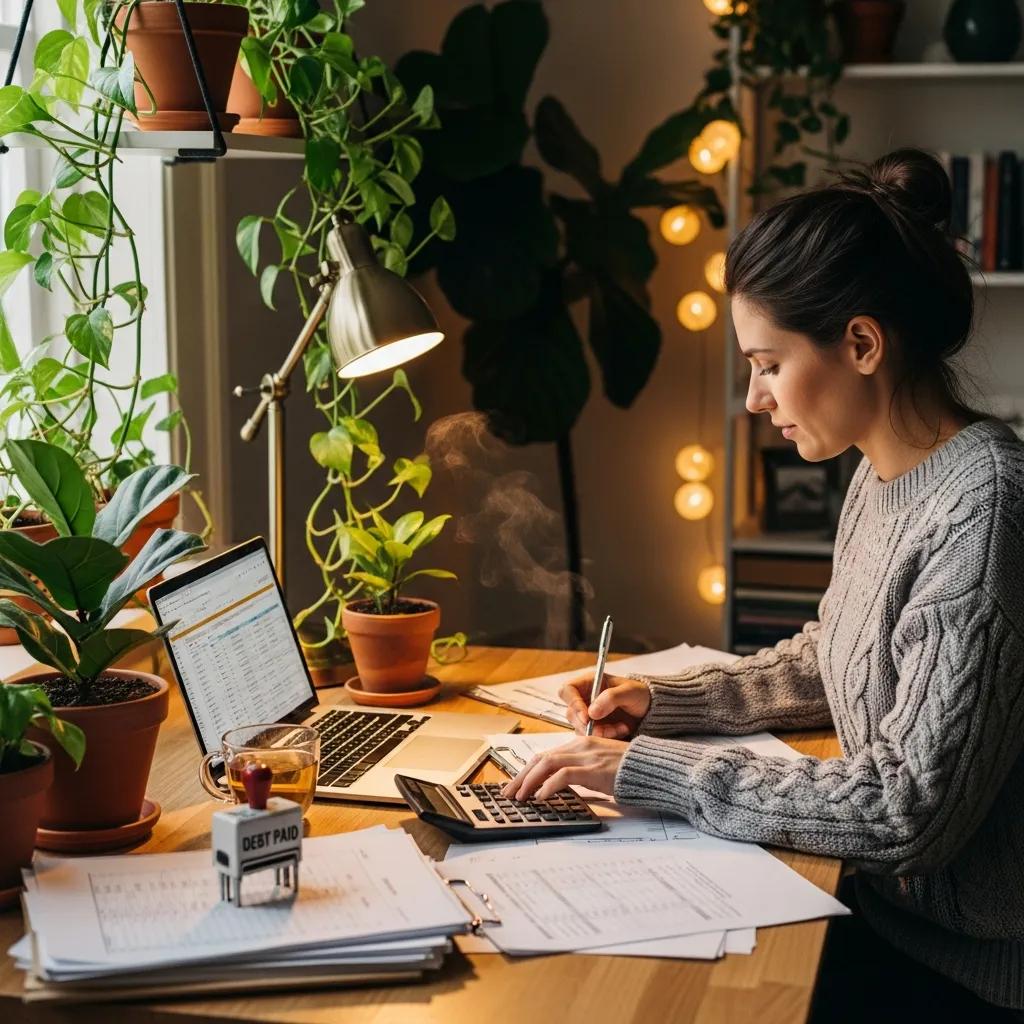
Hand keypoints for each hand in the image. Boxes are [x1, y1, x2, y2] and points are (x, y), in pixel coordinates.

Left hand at [500, 736, 627, 801]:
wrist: (651, 767)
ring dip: (529, 781)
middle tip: (509, 793)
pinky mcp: (593, 768)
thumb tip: (559, 786)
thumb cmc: (629, 770)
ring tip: (520, 796)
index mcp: (581, 743)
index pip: (547, 755)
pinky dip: (549, 786)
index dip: (528, 770)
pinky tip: (541, 797)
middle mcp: (580, 746)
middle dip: (522, 776)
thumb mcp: (600, 767)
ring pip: (547, 764)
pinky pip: (563, 775)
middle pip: (541, 758)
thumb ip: (581, 771)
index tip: (517, 784)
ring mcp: (586, 756)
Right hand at [559, 672, 650, 737]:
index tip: (587, 717)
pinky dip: (606, 737)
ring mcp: (588, 715)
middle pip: (571, 714)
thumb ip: (610, 698)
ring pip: (581, 728)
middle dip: (589, 724)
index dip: (573, 703)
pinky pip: (592, 738)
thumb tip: (591, 713)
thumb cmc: (640, 694)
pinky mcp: (594, 729)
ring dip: (601, 732)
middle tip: (608, 729)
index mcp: (589, 683)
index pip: (567, 691)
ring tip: (621, 727)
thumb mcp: (629, 692)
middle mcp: (585, 699)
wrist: (651, 710)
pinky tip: (621, 730)